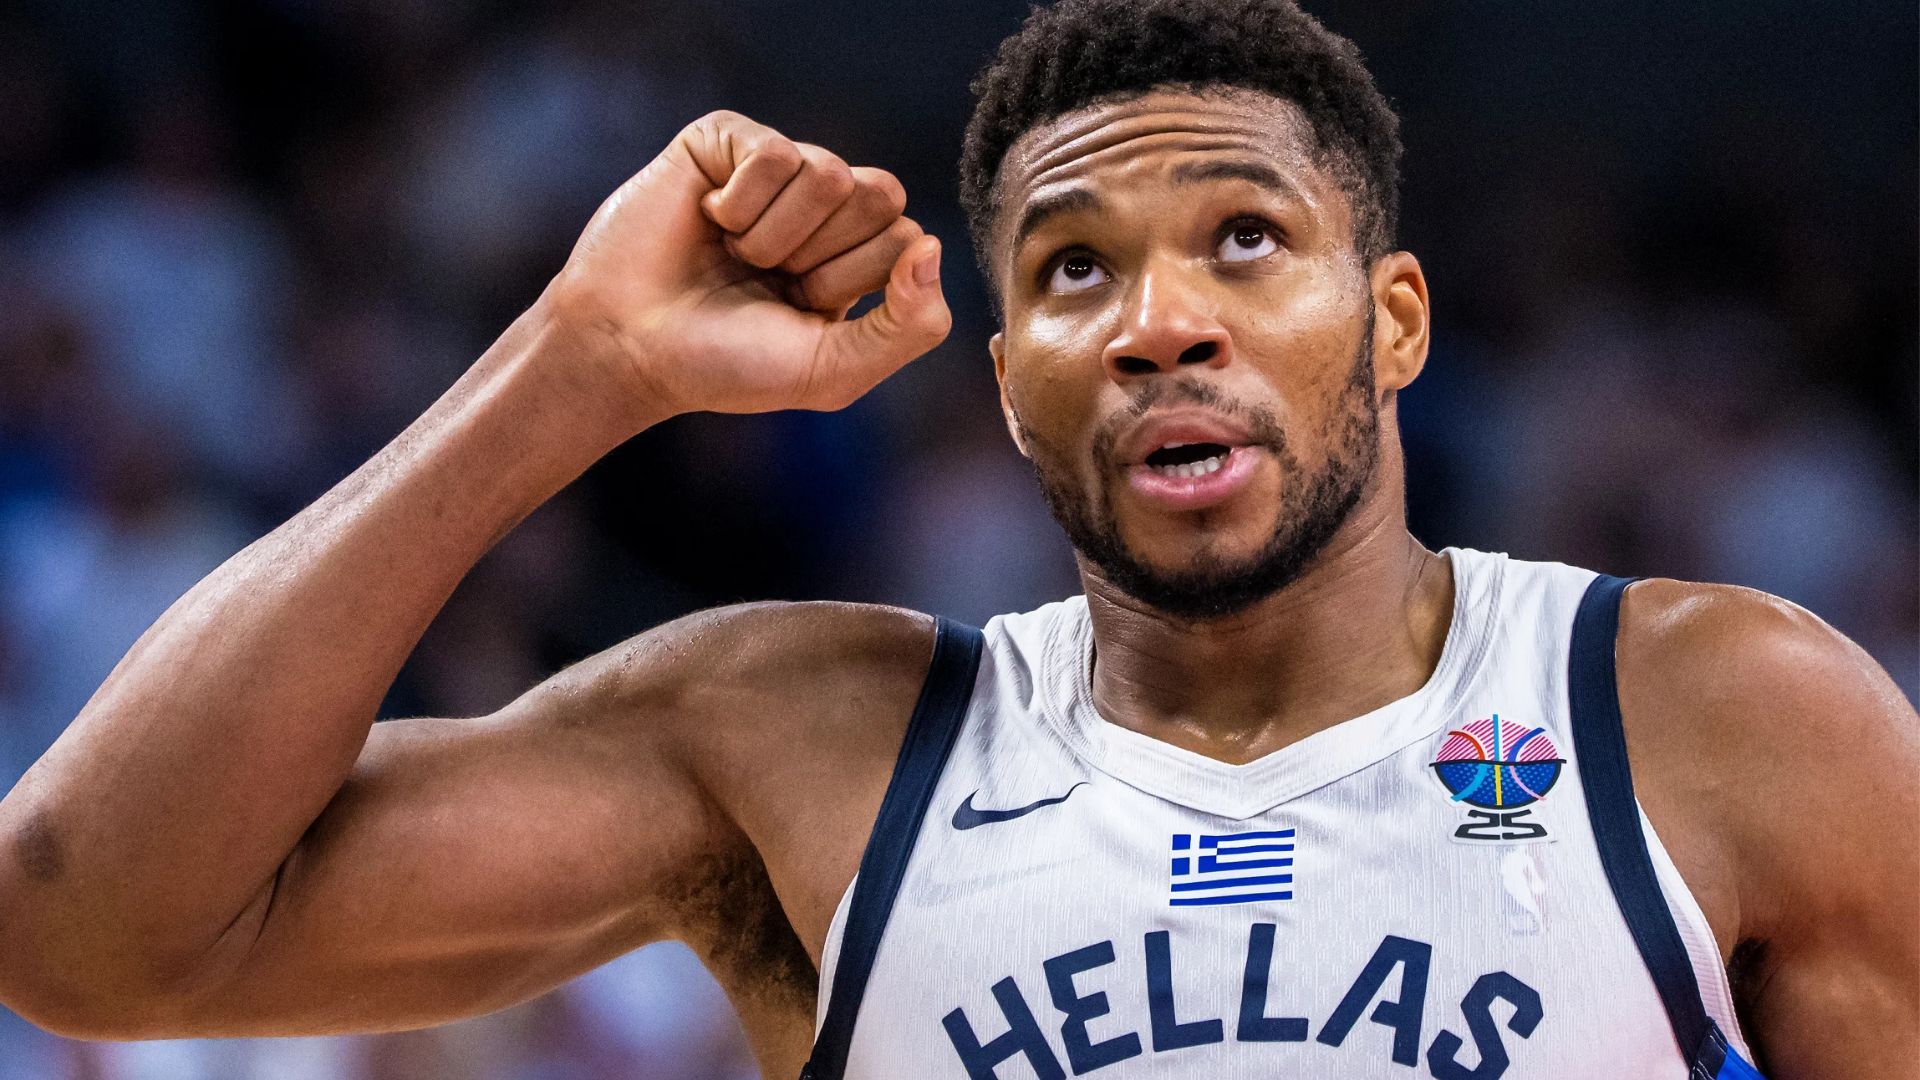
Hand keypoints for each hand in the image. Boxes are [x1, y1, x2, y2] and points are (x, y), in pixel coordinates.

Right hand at [549, 111, 951, 420]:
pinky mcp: (727, 140)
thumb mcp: (834, 371)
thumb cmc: (727, 365)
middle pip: (880, 194)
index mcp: (857, 257)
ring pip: (829, 172)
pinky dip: (740, 203)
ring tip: (734, 253)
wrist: (628, 347)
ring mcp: (777, 169)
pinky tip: (708, 220)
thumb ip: (909, 327)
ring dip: (774, 234)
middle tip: (768, 278)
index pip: (907, 237)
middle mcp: (824, 207)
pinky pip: (773, 151)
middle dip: (821, 254)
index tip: (799, 308)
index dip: (852, 280)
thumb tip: (932, 246)